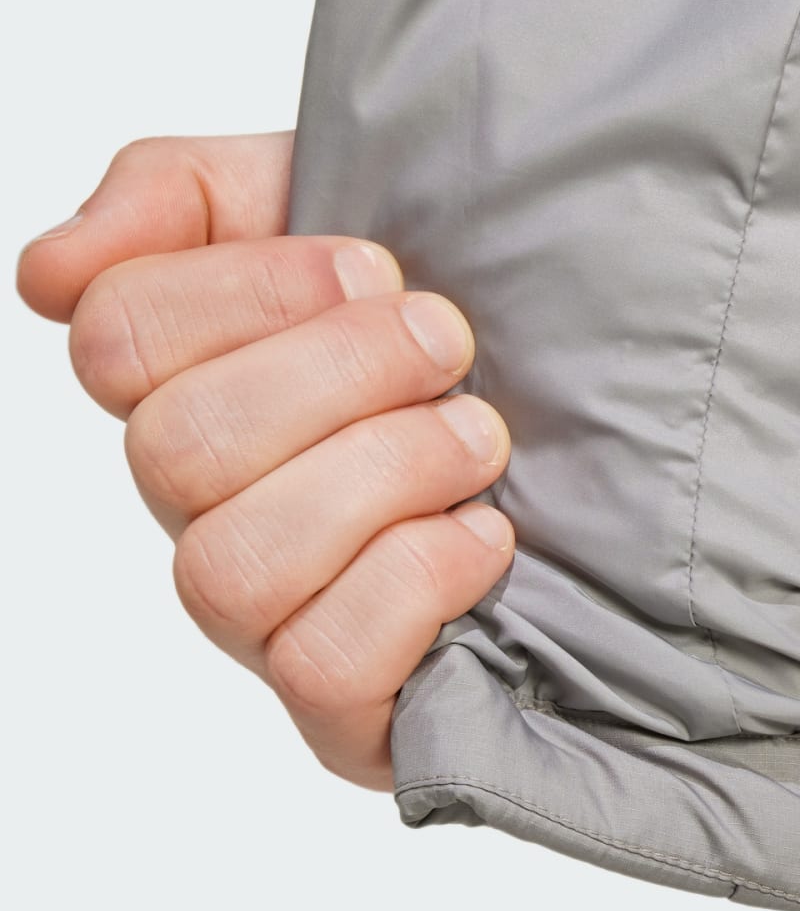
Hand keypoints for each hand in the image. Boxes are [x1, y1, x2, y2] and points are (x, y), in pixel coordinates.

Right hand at [17, 133, 513, 790]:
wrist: (631, 443)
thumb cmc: (470, 335)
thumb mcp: (341, 206)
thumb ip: (181, 197)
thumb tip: (50, 277)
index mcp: (190, 388)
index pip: (116, 336)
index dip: (248, 289)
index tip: (375, 266)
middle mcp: (206, 512)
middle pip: (178, 449)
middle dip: (341, 373)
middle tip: (451, 345)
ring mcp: (267, 621)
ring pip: (237, 564)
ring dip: (383, 475)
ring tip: (482, 442)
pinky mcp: (346, 713)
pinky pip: (321, 665)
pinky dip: (413, 583)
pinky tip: (485, 538)